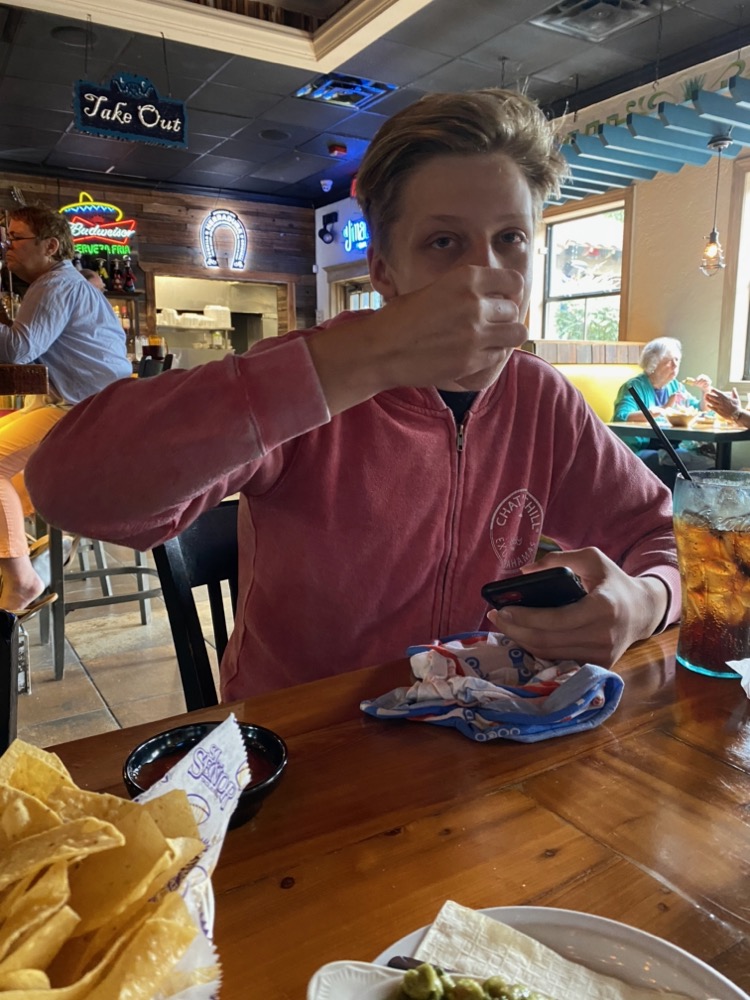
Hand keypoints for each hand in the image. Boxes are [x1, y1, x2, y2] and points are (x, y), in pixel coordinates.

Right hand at [307, 266, 527, 414]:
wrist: (381, 349)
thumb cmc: (402, 318)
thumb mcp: (435, 289)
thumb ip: (467, 290)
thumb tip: (494, 297)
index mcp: (466, 278)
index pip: (513, 281)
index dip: (511, 292)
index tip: (502, 301)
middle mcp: (475, 303)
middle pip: (514, 309)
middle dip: (503, 317)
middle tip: (489, 325)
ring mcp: (475, 334)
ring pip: (516, 333)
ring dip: (505, 337)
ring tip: (489, 340)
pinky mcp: (472, 360)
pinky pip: (500, 355)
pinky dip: (492, 355)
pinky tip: (476, 354)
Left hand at [486, 547, 668, 667]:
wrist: (644, 610)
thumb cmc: (614, 581)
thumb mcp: (592, 559)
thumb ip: (558, 559)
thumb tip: (525, 572)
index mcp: (603, 607)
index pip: (555, 619)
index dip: (525, 617)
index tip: (501, 609)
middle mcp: (603, 635)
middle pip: (547, 641)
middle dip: (515, 630)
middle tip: (495, 617)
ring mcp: (602, 654)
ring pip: (550, 654)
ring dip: (522, 641)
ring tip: (504, 625)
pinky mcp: (600, 664)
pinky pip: (560, 660)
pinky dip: (538, 650)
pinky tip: (523, 636)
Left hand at [704, 387, 739, 419]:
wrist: (736, 414)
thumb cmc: (737, 406)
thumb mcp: (736, 398)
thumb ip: (734, 393)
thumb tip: (734, 388)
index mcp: (725, 397)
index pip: (718, 393)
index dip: (714, 390)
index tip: (711, 389)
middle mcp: (721, 401)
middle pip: (713, 397)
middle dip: (709, 395)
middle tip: (706, 393)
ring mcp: (719, 406)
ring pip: (711, 402)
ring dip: (708, 400)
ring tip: (705, 398)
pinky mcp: (718, 411)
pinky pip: (712, 408)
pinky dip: (709, 406)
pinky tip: (707, 405)